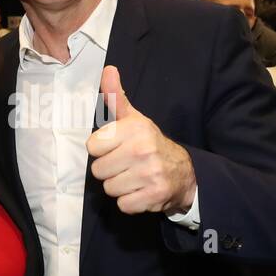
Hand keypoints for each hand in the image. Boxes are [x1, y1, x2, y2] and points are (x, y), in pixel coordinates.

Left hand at [85, 65, 195, 214]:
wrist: (184, 172)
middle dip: (109, 170)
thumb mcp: (134, 119)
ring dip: (119, 187)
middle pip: (98, 171)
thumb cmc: (149, 143)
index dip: (102, 150)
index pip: (92, 147)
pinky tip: (141, 190)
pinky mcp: (154, 196)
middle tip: (126, 165)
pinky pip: (123, 205)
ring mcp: (150, 174)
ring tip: (134, 177)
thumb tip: (108, 69)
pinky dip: (130, 202)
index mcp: (134, 129)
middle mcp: (142, 150)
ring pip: (109, 189)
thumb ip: (116, 97)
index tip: (116, 147)